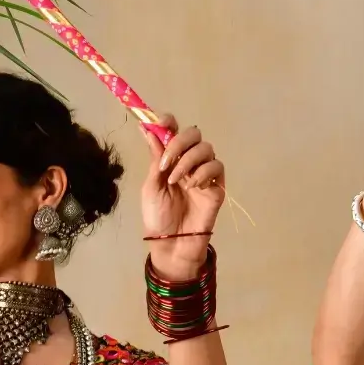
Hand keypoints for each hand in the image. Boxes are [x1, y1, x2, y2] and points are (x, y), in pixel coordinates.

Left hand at [141, 114, 225, 280]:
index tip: (160, 122)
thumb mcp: (151, 185)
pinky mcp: (216, 186)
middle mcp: (188, 161)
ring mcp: (204, 173)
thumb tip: (146, 128)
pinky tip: (192, 186)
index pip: (173, 130)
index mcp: (170, 158)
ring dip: (188, 160)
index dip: (168, 121)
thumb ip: (154, 158)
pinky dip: (202, 172)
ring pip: (206, 148)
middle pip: (193, 134)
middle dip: (179, 142)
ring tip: (176, 180)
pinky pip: (216, 166)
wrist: (172, 243)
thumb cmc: (158, 216)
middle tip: (166, 161)